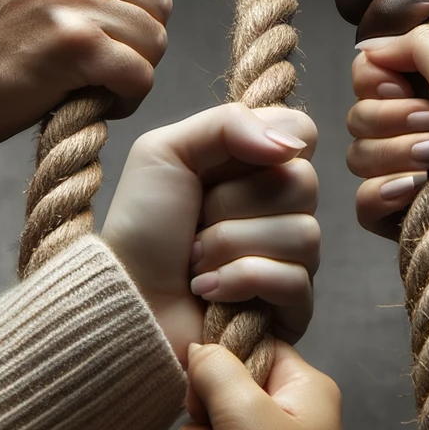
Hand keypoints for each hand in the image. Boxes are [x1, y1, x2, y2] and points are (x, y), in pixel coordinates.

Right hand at [0, 0, 192, 143]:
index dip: (142, 2)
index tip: (108, 22)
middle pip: (161, 2)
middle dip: (141, 39)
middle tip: (101, 58)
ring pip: (155, 40)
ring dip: (133, 70)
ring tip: (95, 79)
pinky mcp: (74, 45)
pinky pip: (139, 75)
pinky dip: (125, 97)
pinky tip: (96, 98)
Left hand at [101, 102, 318, 362]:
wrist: (124, 298)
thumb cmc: (142, 225)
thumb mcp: (167, 150)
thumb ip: (229, 123)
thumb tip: (289, 144)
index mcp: (258, 161)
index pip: (302, 131)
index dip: (264, 143)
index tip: (218, 165)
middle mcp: (283, 206)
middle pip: (304, 182)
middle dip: (232, 203)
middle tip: (196, 221)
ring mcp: (292, 256)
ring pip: (303, 233)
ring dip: (231, 246)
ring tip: (195, 261)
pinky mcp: (292, 306)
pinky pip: (295, 281)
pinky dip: (240, 281)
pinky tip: (209, 291)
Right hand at [173, 342, 342, 429]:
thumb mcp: (246, 415)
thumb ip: (218, 370)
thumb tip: (199, 348)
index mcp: (307, 390)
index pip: (259, 346)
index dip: (225, 355)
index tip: (202, 375)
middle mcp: (292, 415)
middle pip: (230, 385)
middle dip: (207, 409)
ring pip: (214, 421)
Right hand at [348, 26, 428, 277]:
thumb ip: (419, 44)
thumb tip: (372, 46)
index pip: (375, 66)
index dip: (380, 80)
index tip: (405, 90)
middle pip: (361, 108)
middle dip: (393, 123)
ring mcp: (412, 164)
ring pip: (358, 152)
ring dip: (395, 158)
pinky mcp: (402, 205)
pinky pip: (363, 195)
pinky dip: (385, 195)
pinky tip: (412, 196)